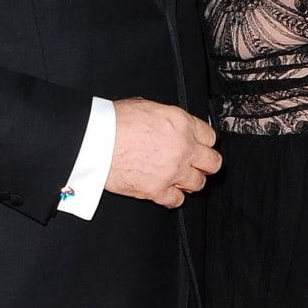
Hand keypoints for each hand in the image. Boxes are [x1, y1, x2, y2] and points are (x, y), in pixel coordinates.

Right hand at [106, 98, 221, 208]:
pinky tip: (166, 190)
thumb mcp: (147, 107)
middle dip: (206, 163)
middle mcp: (182, 148)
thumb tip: (169, 125)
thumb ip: (167, 119)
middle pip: (213, 162)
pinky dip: (172, 197)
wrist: (95, 140)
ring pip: (198, 183)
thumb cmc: (113, 121)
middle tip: (198, 164)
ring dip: (191, 181)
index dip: (204, 142)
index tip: (200, 145)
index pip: (210, 136)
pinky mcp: (157, 190)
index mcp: (181, 124)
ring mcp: (172, 171)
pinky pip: (176, 200)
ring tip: (181, 177)